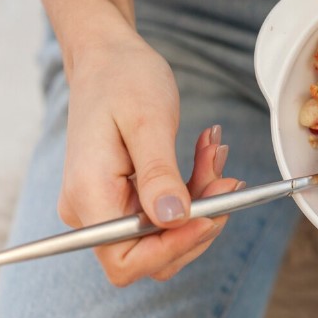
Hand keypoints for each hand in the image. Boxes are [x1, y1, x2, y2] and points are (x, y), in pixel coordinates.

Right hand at [57, 30, 239, 285]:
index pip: (125, 259)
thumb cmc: (123, 79)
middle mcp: (92, 210)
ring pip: (167, 233)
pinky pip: (167, 211)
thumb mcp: (148, 121)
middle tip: (228, 178)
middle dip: (198, 220)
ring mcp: (108, 206)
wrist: (108, 58)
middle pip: (152, 253)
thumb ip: (158, 174)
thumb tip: (172, 220)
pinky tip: (207, 154)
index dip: (172, 248)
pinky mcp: (126, 197)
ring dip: (203, 201)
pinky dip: (195, 189)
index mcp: (89, 195)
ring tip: (215, 153)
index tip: (212, 215)